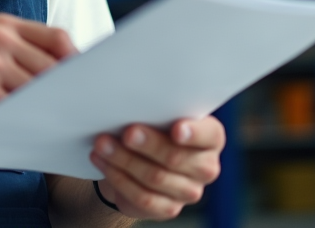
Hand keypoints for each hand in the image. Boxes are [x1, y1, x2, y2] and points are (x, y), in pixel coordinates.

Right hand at [0, 13, 76, 137]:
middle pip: (53, 67)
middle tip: (80, 109)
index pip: (57, 38)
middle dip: (67, 91)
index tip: (87, 80)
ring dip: (51, 109)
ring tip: (60, 122)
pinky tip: (33, 130)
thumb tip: (63, 71)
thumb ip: (17, 48)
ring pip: (38, 91)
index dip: (77, 61)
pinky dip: (29, 123)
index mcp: (2, 25)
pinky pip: (17, 113)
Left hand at [90, 117, 224, 219]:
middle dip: (148, 144)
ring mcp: (189, 191)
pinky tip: (103, 162)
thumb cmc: (154, 128)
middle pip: (176, 157)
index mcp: (210, 138)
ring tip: (103, 144)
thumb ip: (157, 111)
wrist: (140, 159)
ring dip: (124, 160)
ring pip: (155, 177)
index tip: (176, 129)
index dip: (193, 133)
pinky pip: (143, 197)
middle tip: (126, 133)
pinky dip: (119, 178)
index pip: (209, 135)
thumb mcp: (160, 115)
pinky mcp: (169, 208)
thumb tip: (133, 106)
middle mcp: (205, 167)